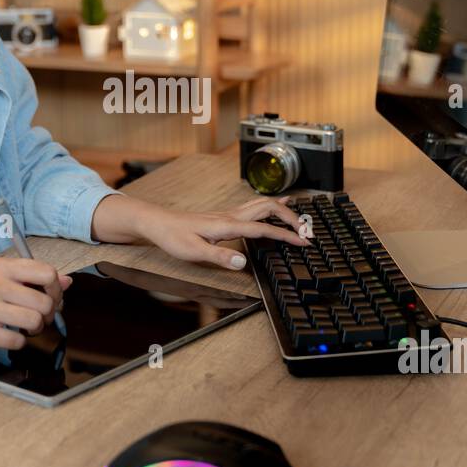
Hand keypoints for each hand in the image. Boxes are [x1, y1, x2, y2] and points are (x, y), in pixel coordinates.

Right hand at [0, 257, 71, 349]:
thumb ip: (29, 277)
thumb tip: (66, 282)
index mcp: (0, 266)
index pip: (46, 272)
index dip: (56, 289)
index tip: (51, 297)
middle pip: (44, 301)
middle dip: (47, 315)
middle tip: (38, 318)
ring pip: (34, 321)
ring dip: (35, 330)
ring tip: (24, 327)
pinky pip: (16, 341)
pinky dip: (18, 342)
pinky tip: (7, 336)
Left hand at [139, 195, 310, 269]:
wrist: (158, 222)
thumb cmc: (173, 237)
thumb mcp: (193, 252)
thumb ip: (219, 257)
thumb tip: (243, 262)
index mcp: (227, 225)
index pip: (263, 228)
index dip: (286, 235)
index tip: (304, 242)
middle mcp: (230, 216)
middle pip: (268, 208)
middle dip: (291, 218)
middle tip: (307, 232)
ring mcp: (228, 214)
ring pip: (262, 204)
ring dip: (282, 209)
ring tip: (300, 217)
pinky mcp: (225, 216)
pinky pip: (254, 207)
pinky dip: (270, 206)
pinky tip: (275, 206)